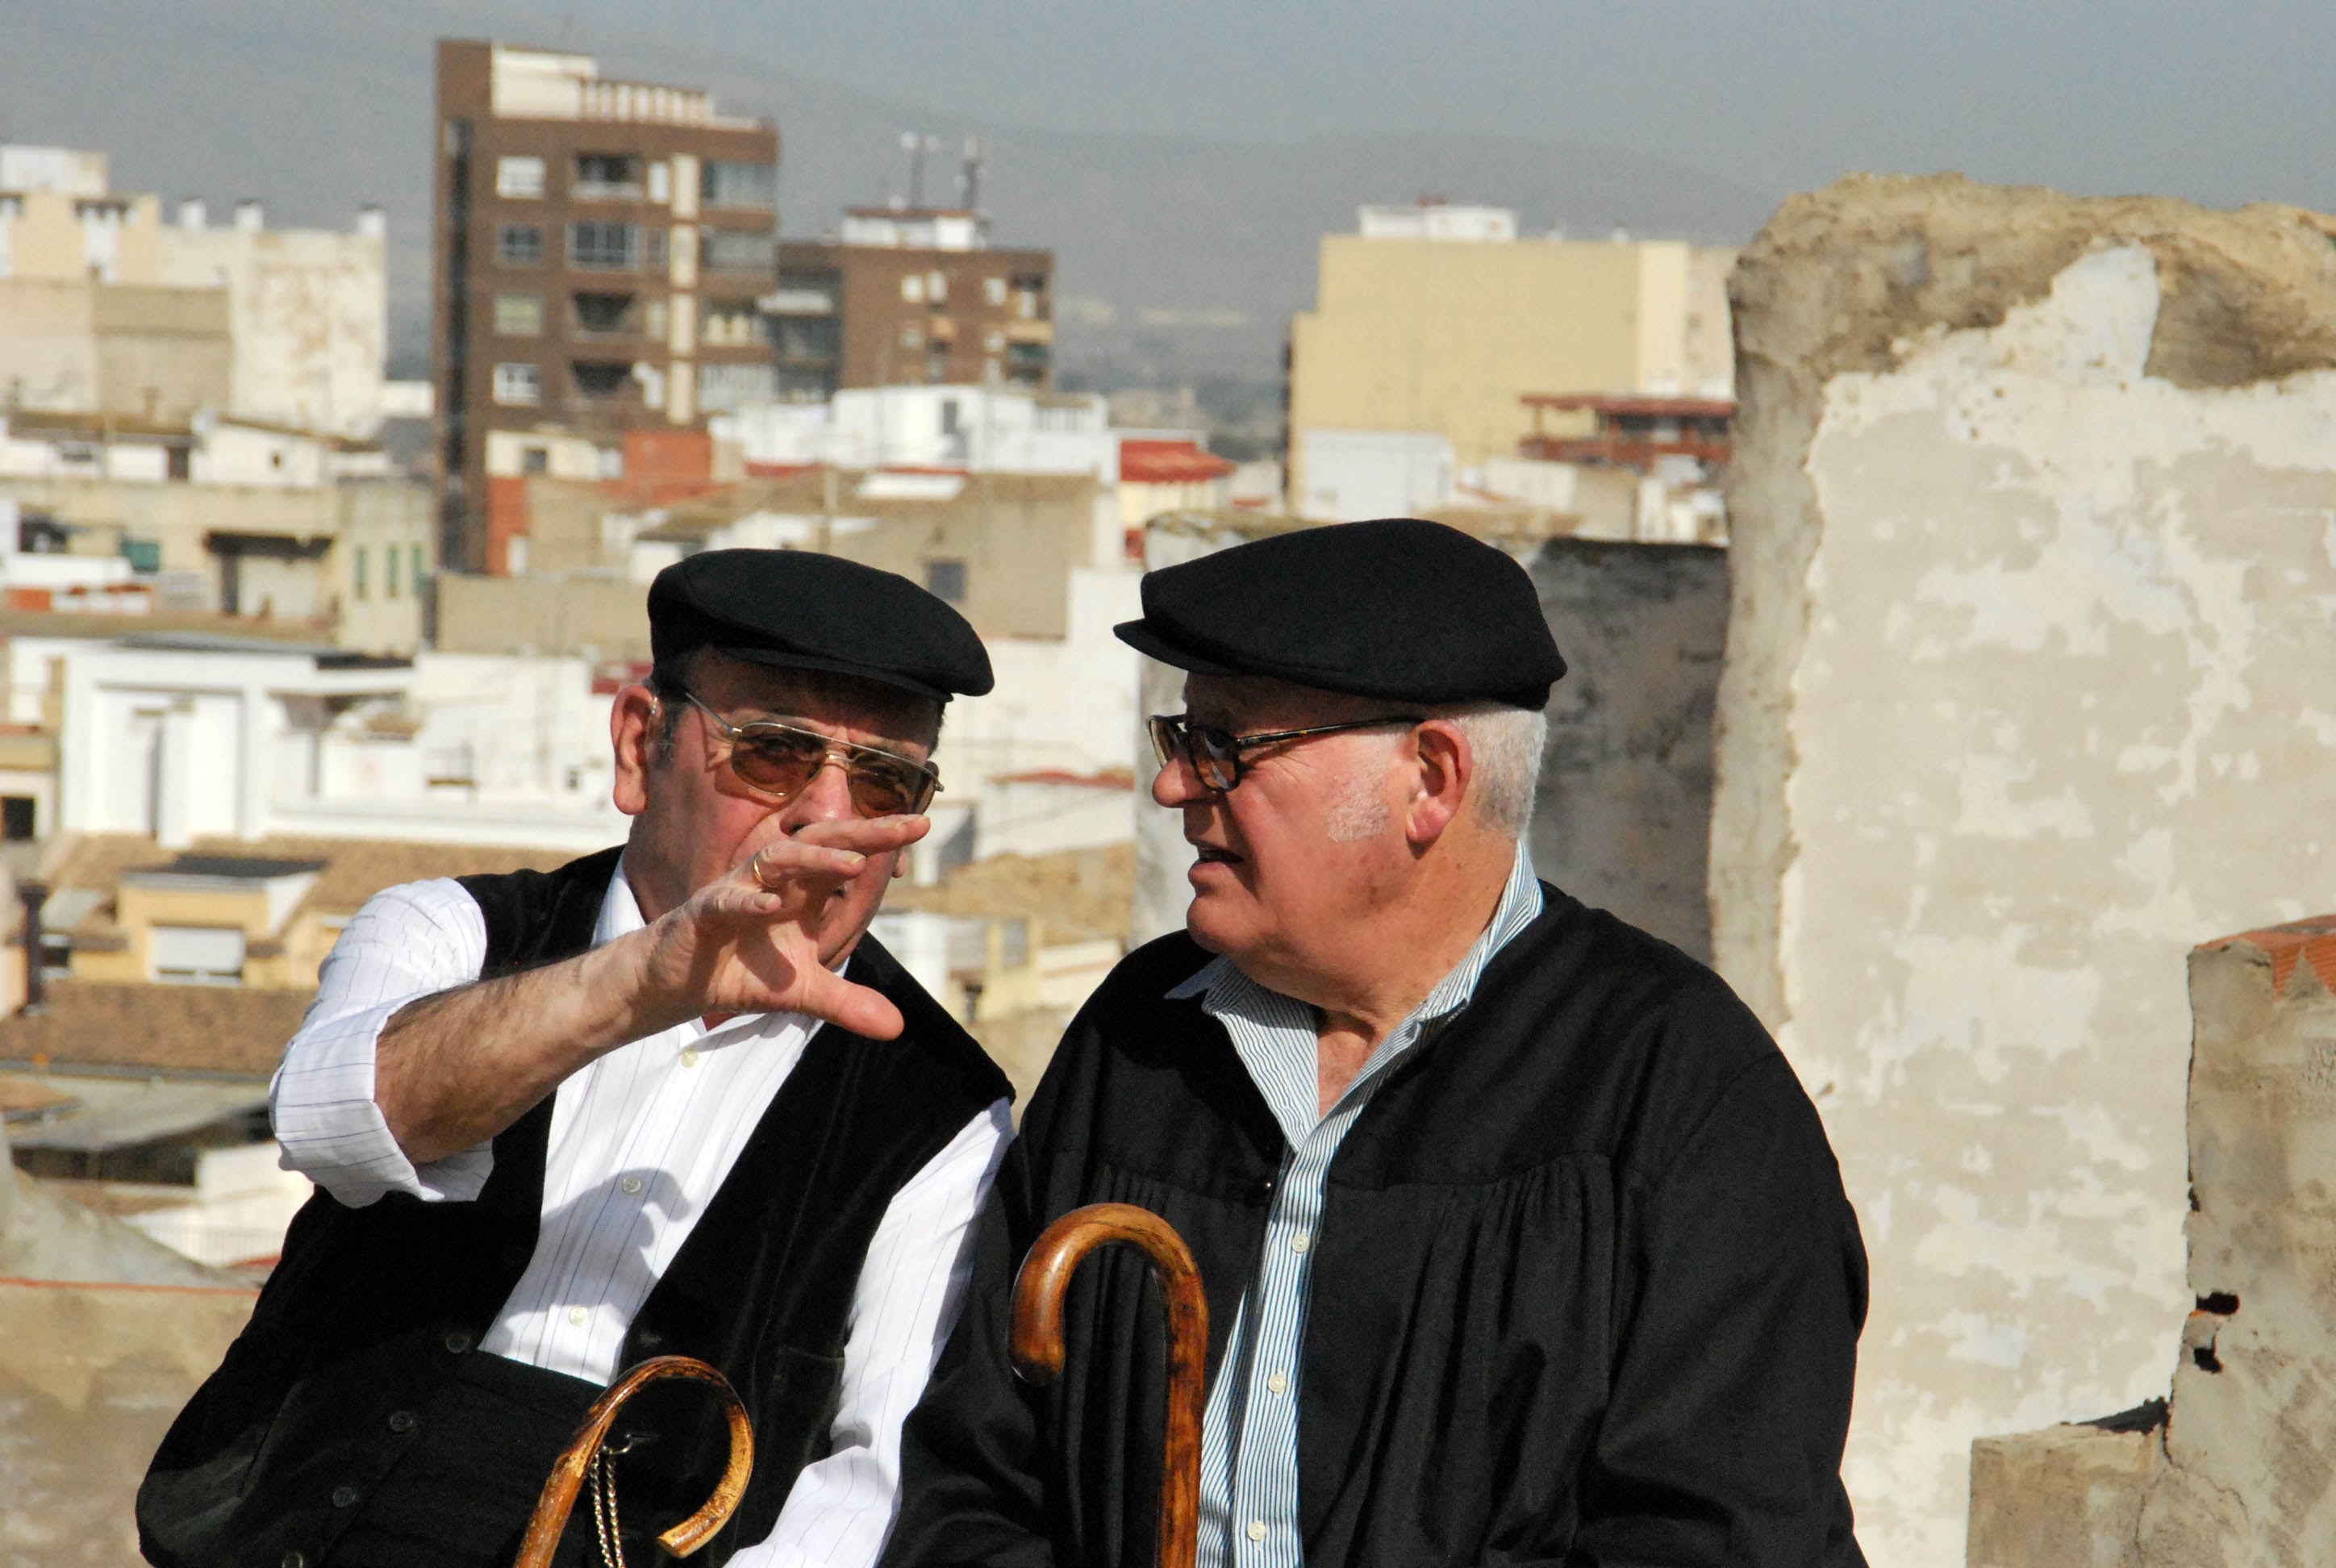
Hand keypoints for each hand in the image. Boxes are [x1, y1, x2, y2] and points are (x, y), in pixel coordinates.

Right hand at [631, 815, 929, 1038]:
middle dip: (863, 833)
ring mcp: (738, 891)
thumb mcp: (803, 994)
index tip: (924, 825)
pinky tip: (772, 905)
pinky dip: (750, 901)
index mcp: (802, 890)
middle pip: (821, 842)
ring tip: (853, 862)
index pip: (846, 854)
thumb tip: (897, 1027)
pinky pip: (728, 901)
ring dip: (815, 859)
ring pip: (778, 859)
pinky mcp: (704, 914)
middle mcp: (774, 880)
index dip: (881, 839)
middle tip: (905, 827)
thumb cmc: (742, 972)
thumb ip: (847, 1003)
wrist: (677, 983)